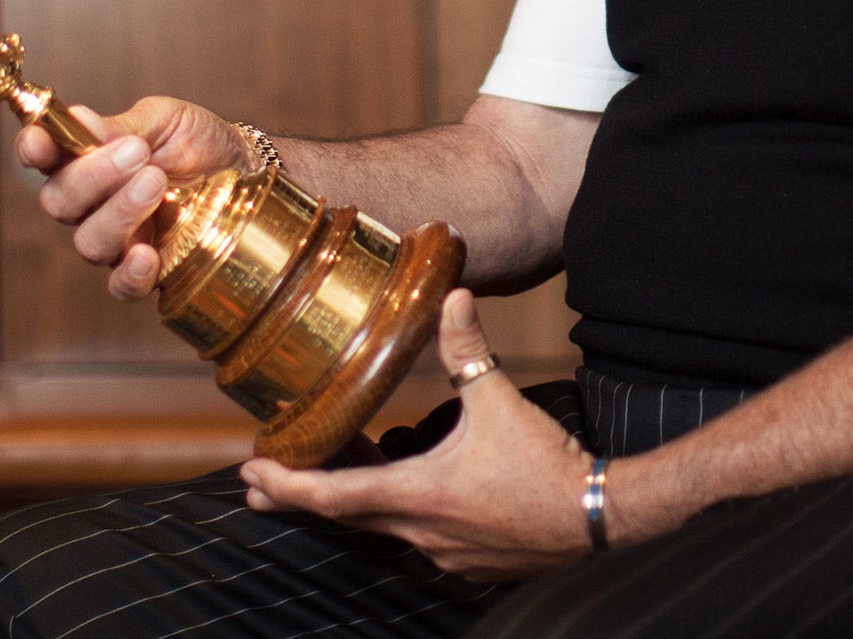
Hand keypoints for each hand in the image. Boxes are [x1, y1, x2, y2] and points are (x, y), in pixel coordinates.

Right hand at [18, 96, 244, 299]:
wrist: (243, 169)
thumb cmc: (197, 141)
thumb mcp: (165, 120)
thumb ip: (120, 126)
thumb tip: (77, 118)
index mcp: (87, 159)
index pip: (44, 158)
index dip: (33, 150)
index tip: (40, 142)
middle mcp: (92, 203)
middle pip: (60, 202)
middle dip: (92, 175)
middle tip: (136, 152)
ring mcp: (117, 240)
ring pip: (89, 241)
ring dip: (119, 211)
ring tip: (157, 181)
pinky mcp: (146, 271)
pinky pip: (121, 285)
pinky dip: (130, 273)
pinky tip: (148, 254)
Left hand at [241, 290, 594, 581]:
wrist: (599, 517)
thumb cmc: (549, 466)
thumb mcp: (502, 400)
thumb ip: (469, 349)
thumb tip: (451, 294)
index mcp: (420, 494)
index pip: (335, 496)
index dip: (289, 485)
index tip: (252, 474)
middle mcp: (422, 532)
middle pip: (345, 517)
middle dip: (300, 496)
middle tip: (259, 482)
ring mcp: (444, 552)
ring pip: (381, 527)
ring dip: (349, 502)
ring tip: (324, 474)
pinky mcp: (466, 559)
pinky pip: (415, 537)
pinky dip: (392, 513)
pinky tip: (401, 491)